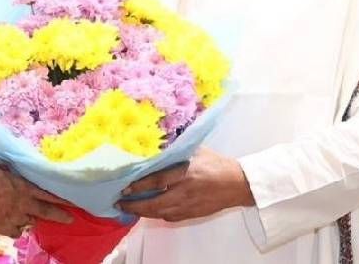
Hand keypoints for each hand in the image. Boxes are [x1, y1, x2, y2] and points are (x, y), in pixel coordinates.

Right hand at [0, 160, 72, 237]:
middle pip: (46, 212)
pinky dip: (18, 228)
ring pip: (31, 222)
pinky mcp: (3, 228)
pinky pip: (17, 231)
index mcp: (23, 187)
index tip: (73, 201)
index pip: (48, 194)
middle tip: (71, 219)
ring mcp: (14, 218)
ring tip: (32, 215)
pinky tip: (15, 223)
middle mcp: (22, 204)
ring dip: (33, 218)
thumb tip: (17, 155)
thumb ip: (11, 164)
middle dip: (61, 215)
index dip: (61, 198)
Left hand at [118, 148, 254, 221]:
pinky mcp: (193, 214)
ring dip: (143, 213)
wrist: (238, 183)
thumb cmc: (216, 163)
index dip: (138, 186)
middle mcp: (185, 191)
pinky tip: (148, 212)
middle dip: (134, 205)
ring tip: (128, 208)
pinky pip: (171, 217)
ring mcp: (189, 205)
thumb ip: (176, 147)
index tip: (124, 187)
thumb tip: (157, 140)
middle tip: (119, 202)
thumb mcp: (196, 149)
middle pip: (154, 203)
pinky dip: (157, 215)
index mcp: (185, 173)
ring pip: (160, 213)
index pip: (157, 181)